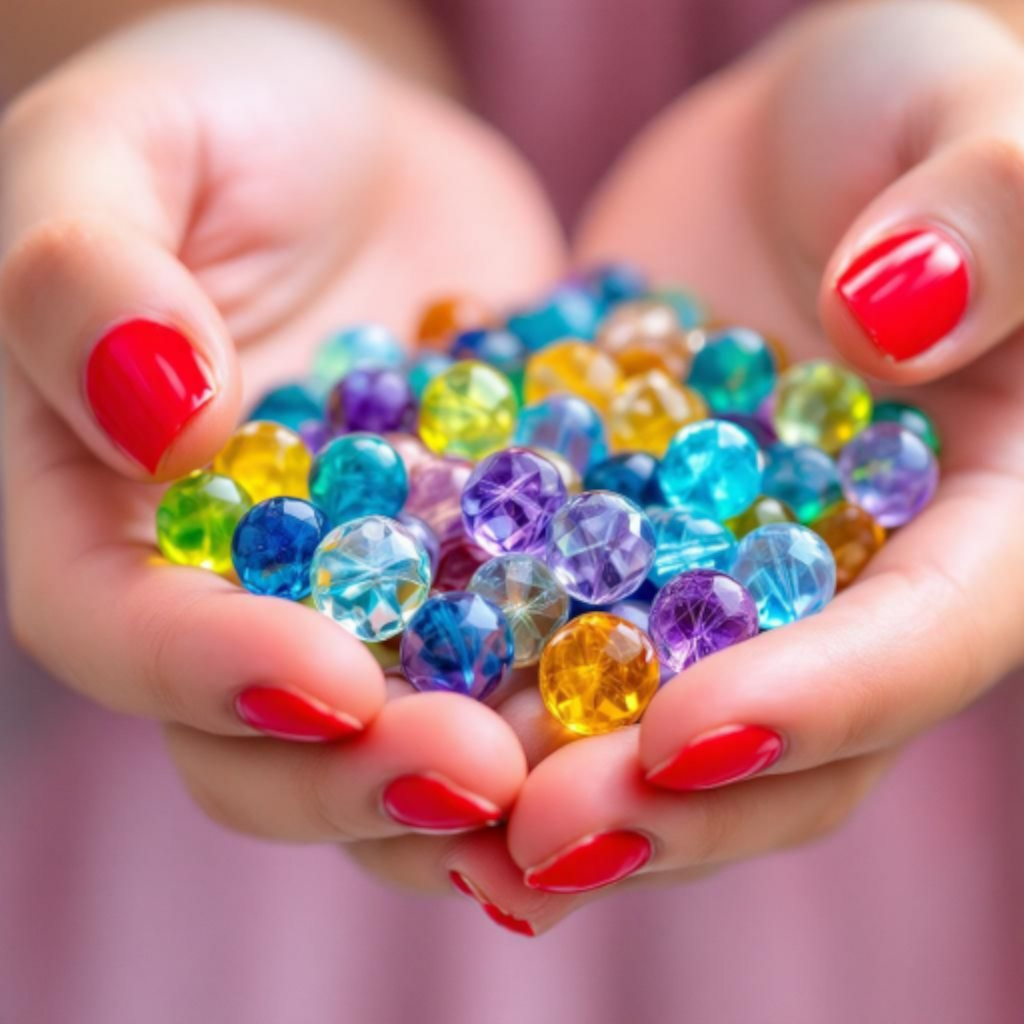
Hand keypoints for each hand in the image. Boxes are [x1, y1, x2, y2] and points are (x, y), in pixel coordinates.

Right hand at [0, 7, 563, 876]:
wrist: (358, 145)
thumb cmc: (214, 124)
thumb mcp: (117, 150)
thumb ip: (85, 274)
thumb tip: (152, 408)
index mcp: (108, 519)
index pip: (125, 632)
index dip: (213, 675)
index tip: (326, 679)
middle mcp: (234, 592)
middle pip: (269, 740)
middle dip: (367, 774)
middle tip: (479, 773)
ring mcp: (367, 599)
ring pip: (407, 738)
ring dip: (491, 785)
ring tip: (587, 788)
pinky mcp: (479, 575)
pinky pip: (524, 658)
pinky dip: (581, 698)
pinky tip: (663, 706)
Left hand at [409, 1, 1023, 932]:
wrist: (788, 150)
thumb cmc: (910, 115)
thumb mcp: (978, 126)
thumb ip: (993, 212)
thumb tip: (905, 307)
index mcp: (977, 519)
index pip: (924, 638)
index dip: (821, 701)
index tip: (692, 730)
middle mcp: (849, 586)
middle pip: (780, 742)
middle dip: (662, 802)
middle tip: (538, 836)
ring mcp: (726, 585)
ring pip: (651, 725)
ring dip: (549, 784)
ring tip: (442, 820)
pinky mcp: (623, 554)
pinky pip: (552, 637)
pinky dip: (480, 685)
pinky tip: (388, 716)